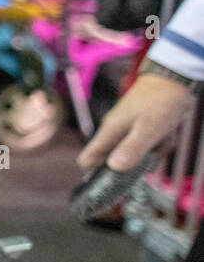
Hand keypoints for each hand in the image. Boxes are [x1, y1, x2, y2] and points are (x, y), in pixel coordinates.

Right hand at [78, 73, 193, 172]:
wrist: (173, 77)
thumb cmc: (159, 102)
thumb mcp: (148, 128)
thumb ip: (131, 148)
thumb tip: (114, 167)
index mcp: (109, 132)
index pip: (87, 159)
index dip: (94, 174)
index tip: (109, 184)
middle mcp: (114, 132)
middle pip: (114, 160)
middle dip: (133, 165)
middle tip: (148, 160)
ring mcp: (127, 128)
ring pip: (135, 152)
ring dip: (151, 153)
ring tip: (161, 141)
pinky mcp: (140, 126)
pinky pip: (148, 143)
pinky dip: (159, 143)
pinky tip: (166, 134)